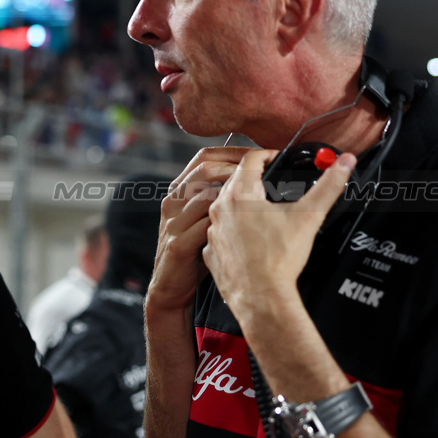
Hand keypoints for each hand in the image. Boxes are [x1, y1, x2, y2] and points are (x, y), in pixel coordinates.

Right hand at [148, 147, 252, 312]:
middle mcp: (173, 202)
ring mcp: (174, 223)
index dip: (233, 151)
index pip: (204, 157)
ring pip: (206, 196)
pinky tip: (248, 224)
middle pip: (205, 169)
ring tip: (262, 196)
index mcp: (179, 191)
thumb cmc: (195, 250)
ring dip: (237, 193)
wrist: (170, 287)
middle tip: (266, 172)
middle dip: (239, 167)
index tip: (260, 153)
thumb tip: (257, 178)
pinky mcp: (178, 245)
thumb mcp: (203, 218)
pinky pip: (205, 226)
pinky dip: (228, 222)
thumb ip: (219, 197)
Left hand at [202, 149, 355, 330]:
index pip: (250, 159)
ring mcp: (212, 231)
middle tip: (273, 184)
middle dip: (254, 179)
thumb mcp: (309, 216)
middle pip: (235, 181)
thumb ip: (328, 186)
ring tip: (262, 212)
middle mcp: (219, 209)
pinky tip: (249, 239)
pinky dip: (233, 231)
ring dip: (241, 206)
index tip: (277, 159)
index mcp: (240, 195)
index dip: (267, 155)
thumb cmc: (280, 260)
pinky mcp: (210, 251)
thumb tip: (344, 162)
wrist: (262, 298)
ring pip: (225, 207)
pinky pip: (220, 233)